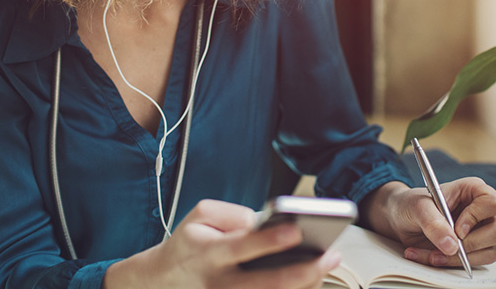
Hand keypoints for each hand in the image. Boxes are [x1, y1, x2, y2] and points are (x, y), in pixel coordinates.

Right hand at [104, 199, 340, 288]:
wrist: (164, 279)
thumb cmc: (191, 242)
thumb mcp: (200, 215)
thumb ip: (231, 214)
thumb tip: (263, 222)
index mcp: (210, 253)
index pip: (243, 246)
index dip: (271, 240)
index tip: (297, 229)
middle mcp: (221, 283)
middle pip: (266, 283)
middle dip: (304, 271)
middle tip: (331, 256)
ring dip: (305, 286)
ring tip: (326, 266)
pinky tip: (311, 282)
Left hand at [368, 178, 495, 267]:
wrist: (400, 220)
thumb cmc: (410, 205)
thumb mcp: (416, 207)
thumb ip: (433, 223)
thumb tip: (452, 246)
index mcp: (473, 190)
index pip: (493, 202)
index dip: (477, 216)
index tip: (456, 228)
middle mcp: (482, 211)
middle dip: (471, 244)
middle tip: (446, 246)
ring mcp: (481, 231)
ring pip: (489, 252)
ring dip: (458, 259)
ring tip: (431, 254)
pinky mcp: (474, 249)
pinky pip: (474, 264)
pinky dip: (452, 264)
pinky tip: (431, 257)